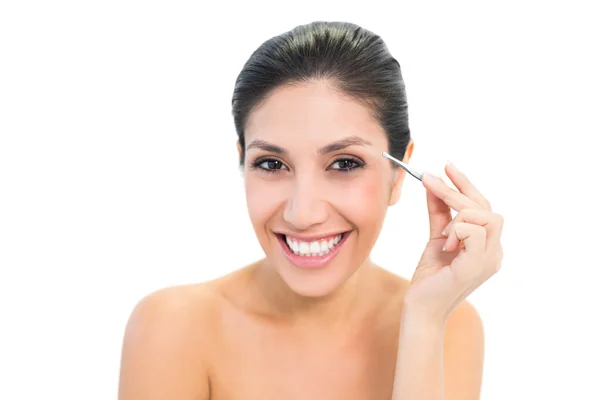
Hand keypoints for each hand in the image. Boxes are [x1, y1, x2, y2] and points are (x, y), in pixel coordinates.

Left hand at [404, 161, 503, 321]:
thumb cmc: (430, 277)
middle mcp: (495, 251)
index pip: (483, 205)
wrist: (420, 307)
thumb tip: (433, 183)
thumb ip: (439, 212)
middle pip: (484, 206)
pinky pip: (474, 232)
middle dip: (455, 189)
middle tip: (428, 178)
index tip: (446, 166)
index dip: (465, 183)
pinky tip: (446, 245)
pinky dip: (456, 230)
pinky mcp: (476, 266)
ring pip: (484, 216)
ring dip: (457, 216)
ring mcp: (489, 259)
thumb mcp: (436, 237)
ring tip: (443, 236)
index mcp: (487, 244)